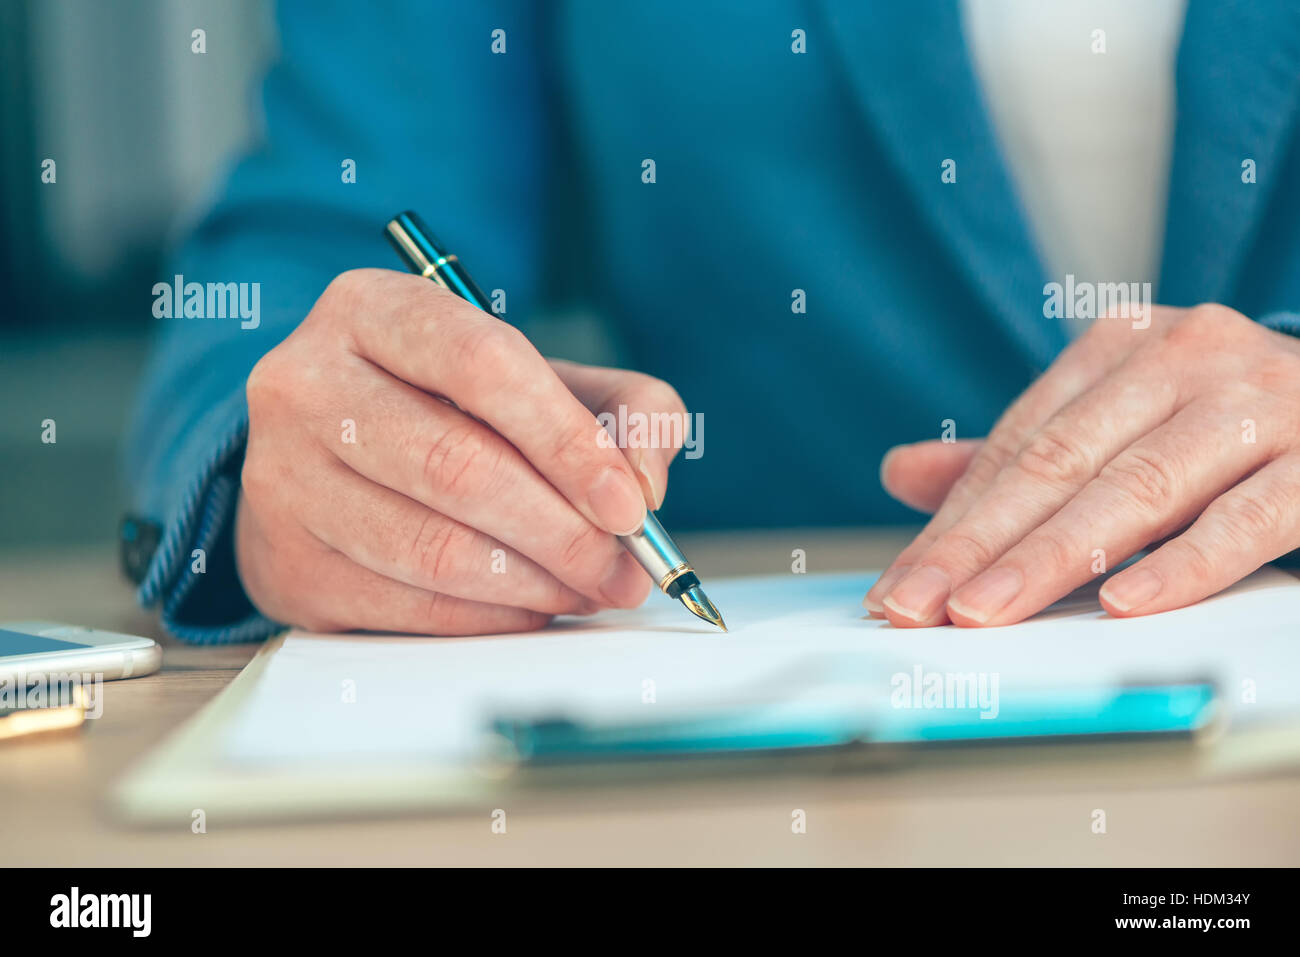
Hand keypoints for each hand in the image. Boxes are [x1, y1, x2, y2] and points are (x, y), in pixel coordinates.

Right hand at [235, 268, 687, 633]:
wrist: (335, 457)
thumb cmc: (456, 411)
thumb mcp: (546, 381)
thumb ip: (625, 409)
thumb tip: (644, 485)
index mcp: (372, 309)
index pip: (481, 364)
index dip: (566, 441)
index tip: (629, 504)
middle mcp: (306, 382)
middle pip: (456, 466)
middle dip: (562, 531)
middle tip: (624, 568)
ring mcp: (282, 477)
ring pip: (431, 548)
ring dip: (534, 584)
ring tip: (590, 589)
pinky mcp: (286, 562)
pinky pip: (407, 607)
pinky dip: (489, 619)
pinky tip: (532, 607)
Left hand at [865, 304, 1299, 626]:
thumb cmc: (1228, 422)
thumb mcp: (1123, 421)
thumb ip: (1024, 452)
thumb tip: (901, 473)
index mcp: (1123, 345)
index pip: (1018, 445)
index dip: (954, 523)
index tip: (900, 589)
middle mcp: (1185, 357)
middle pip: (1060, 464)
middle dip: (979, 545)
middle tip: (917, 608)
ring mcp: (1261, 401)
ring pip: (1139, 488)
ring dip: (1054, 558)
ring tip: (986, 612)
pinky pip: (1248, 518)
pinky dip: (1184, 564)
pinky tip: (1124, 605)